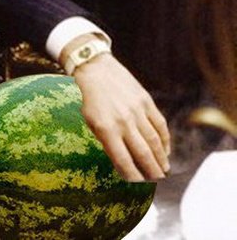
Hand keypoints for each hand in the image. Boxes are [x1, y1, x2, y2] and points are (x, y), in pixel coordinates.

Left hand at [73, 53, 170, 181]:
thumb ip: (106, 141)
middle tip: (157, 181)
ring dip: (160, 158)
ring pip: (154, 141)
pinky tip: (165, 150)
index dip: (132, 175)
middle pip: (143, 153)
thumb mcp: (91, 122)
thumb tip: (123, 161)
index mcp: (106, 129)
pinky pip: (160, 125)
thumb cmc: (90, 100)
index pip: (123, 159)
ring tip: (163, 170)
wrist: (97, 70)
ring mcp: (137, 111)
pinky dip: (165, 140)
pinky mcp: (147, 102)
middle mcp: (123, 122)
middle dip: (151, 171)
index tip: (138, 184)